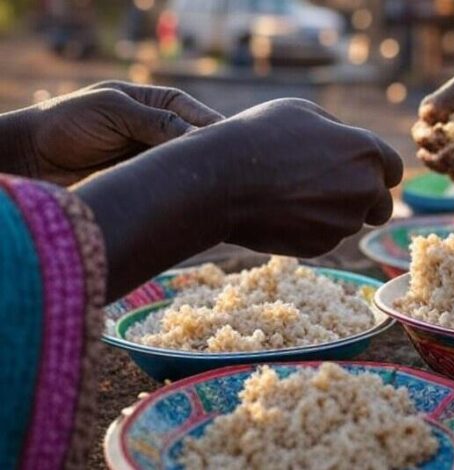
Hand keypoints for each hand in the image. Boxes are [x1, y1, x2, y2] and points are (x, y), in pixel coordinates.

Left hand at [1, 81, 222, 185]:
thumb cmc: (68, 122)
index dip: (217, 132)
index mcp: (160, 103)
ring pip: (188, 169)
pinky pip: (171, 187)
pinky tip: (189, 202)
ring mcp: (156, 158)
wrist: (33, 156)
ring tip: (211, 192)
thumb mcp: (113, 111)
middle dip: (211, 159)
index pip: (200, 117)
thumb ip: (157, 121)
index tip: (228, 150)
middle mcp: (163, 130)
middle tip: (226, 176)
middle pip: (199, 145)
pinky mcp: (147, 183)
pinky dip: (180, 194)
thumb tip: (200, 136)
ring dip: (196, 179)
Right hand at [207, 99, 402, 254]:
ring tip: (295, 195)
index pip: (393, 169)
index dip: (376, 170)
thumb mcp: (304, 113)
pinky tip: (284, 212)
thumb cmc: (259, 136)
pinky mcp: (322, 246)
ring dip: (335, 213)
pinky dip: (312, 229)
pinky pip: (326, 238)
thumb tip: (352, 148)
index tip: (358, 170)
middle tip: (331, 189)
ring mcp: (345, 222)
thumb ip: (339, 133)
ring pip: (351, 222)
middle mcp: (365, 189)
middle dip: (364, 199)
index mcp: (367, 152)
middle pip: (382, 204)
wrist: (220, 181)